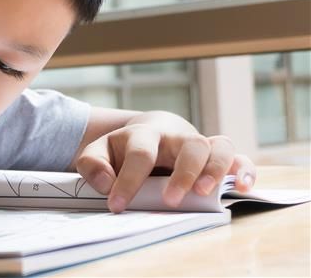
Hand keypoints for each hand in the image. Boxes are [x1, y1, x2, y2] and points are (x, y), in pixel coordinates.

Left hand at [75, 117, 256, 212]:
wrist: (149, 133)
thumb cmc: (123, 149)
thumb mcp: (98, 152)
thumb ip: (93, 165)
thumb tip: (107, 183)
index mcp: (144, 135)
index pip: (140, 153)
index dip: (128, 181)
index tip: (116, 205)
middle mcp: (176, 137)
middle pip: (190, 144)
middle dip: (184, 172)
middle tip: (171, 200)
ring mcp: (199, 145)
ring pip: (219, 147)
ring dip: (216, 170)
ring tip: (204, 193)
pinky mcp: (216, 157)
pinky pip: (239, 158)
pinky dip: (244, 171)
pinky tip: (242, 187)